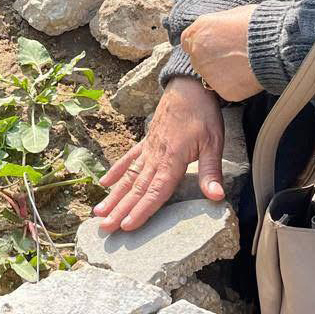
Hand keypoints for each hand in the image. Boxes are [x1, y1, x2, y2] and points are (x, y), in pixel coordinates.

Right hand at [93, 78, 223, 232]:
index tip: (126, 226)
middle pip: (136, 188)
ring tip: (98, 212)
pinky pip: (128, 158)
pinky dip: (116, 171)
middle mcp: (155, 156)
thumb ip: (210, 172)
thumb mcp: (213, 143)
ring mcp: (148, 149)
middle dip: (120, 210)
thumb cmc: (203, 114)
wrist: (189, 86)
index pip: (155, 191)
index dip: (141, 210)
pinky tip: (105, 183)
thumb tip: (216, 197)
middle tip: (105, 228)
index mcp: (172, 160)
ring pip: (128, 177)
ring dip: (113, 196)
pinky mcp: (146, 141)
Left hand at [181, 5, 261, 101]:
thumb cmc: (256, 24)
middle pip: (199, 60)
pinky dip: (236, 85)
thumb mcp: (231, 14)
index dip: (203, 43)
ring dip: (224, 73)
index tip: (214, 44)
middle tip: (234, 55)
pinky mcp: (223, 90)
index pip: (188, 41)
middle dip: (212, 59)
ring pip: (212, 76)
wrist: (273, 44)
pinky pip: (227, 89)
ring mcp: (209, 74)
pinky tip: (249, 75)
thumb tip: (218, 29)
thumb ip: (217, 25)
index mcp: (198, 32)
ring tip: (244, 64)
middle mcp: (198, 53)